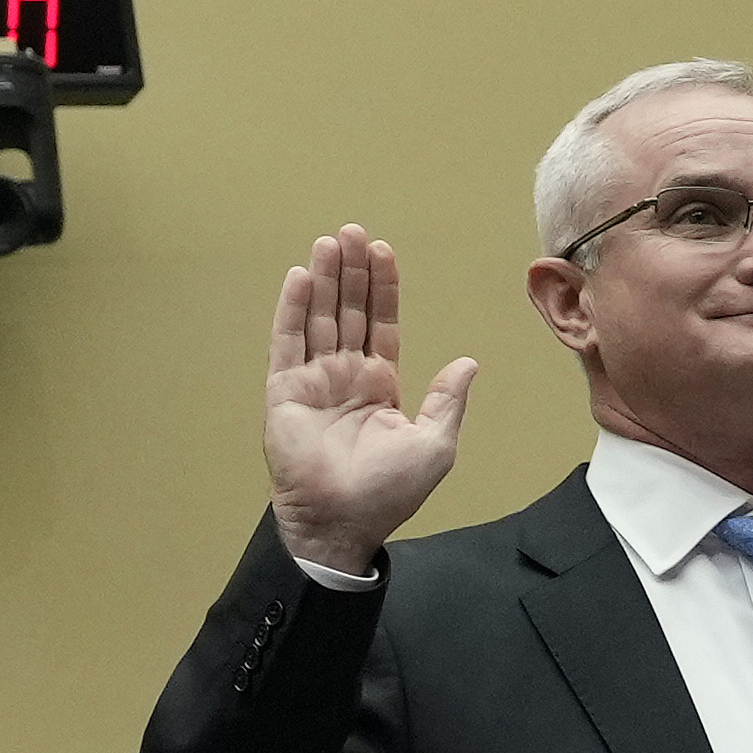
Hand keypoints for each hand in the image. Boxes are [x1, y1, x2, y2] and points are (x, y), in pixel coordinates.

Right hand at [260, 223, 470, 576]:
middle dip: (352, 272)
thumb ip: (448, 399)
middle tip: (353, 232)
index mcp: (378, 386)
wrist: (342, 520)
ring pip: (319, 318)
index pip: (380, 325)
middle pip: (349, 311)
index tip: (382, 252)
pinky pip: (288, 342)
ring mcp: (312, 381)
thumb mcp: (435, 444)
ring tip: (330, 242)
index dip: (382, 288)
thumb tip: (469, 362)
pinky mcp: (284, 391)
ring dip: (325, 279)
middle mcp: (344, 376)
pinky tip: (301, 278)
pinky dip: (293, 309)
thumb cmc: (389, 491)